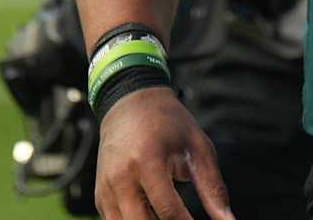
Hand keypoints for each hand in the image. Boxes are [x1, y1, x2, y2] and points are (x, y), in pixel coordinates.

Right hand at [95, 87, 232, 219]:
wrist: (129, 103)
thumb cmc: (167, 122)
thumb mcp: (197, 146)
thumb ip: (213, 186)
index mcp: (147, 160)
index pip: (167, 209)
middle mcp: (121, 176)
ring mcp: (106, 188)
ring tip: (171, 218)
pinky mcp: (100, 195)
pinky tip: (153, 216)